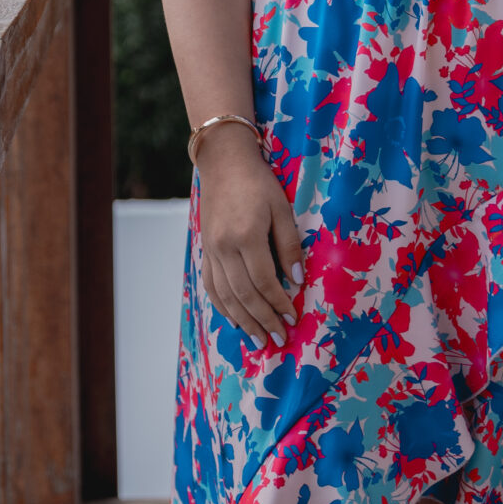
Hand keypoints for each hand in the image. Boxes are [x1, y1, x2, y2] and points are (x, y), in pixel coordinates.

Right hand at [195, 125, 303, 349]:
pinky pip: (211, 286)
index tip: (293, 318)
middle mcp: (224, 247)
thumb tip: (297, 281)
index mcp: (246, 236)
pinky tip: (235, 321)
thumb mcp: (282, 208)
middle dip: (263, 321)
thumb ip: (289, 245)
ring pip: (225, 296)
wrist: (223, 163)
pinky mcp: (205, 250)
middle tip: (279, 340)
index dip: (279, 303)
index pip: (264, 281)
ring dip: (243, 321)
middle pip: (244, 295)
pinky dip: (223, 307)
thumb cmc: (258, 183)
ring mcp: (211, 250)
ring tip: (259, 340)